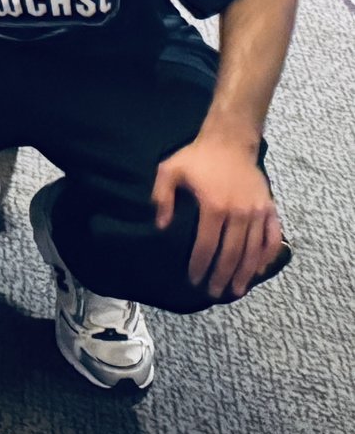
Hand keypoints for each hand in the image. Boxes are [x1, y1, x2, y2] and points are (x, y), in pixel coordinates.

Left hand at [152, 133, 283, 299]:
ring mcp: (258, 212)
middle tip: (214, 292)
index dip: (200, 265)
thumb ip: (163, 198)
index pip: (207, 246)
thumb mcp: (170, 170)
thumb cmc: (198, 157)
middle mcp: (239, 213)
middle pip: (231, 254)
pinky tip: (260, 270)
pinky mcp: (270, 209)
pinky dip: (268, 256)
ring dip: (245, 273)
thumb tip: (161, 227)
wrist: (230, 141)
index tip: (194, 279)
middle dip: (222, 276)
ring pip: (253, 250)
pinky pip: (272, 238)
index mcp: (214, 206)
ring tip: (236, 290)